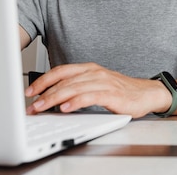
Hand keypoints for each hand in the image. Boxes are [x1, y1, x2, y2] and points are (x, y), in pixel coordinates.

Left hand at [25, 63, 170, 117]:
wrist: (146, 93)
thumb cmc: (120, 91)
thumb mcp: (96, 85)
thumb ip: (77, 88)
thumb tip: (53, 100)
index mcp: (89, 69)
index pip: (60, 71)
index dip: (42, 80)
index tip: (29, 91)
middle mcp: (94, 72)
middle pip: (63, 81)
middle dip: (44, 94)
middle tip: (31, 106)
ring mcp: (103, 82)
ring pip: (73, 88)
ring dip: (54, 99)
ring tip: (42, 108)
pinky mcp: (112, 94)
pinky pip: (90, 97)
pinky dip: (76, 102)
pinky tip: (66, 108)